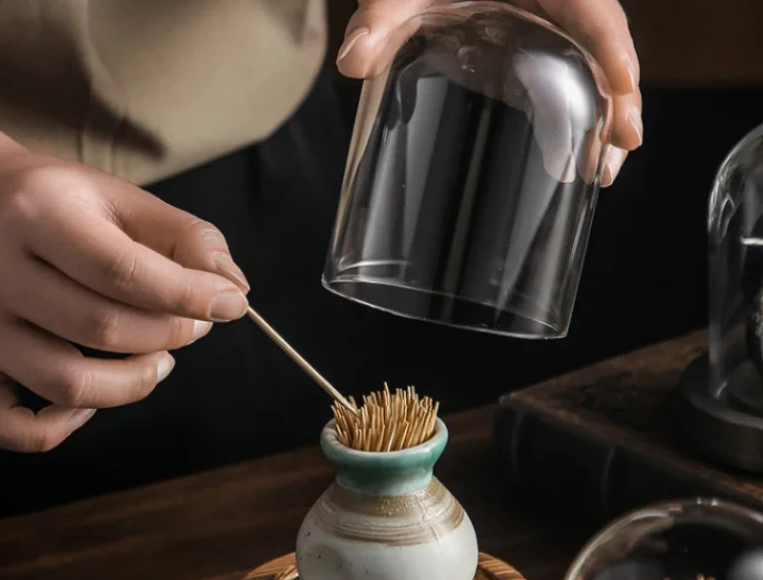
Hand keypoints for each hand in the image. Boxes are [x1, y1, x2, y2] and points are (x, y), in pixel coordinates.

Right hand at [0, 147, 248, 452]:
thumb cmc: (57, 204)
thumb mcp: (119, 198)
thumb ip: (186, 237)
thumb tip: (234, 289)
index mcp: (37, 215)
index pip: (125, 271)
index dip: (191, 296)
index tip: (231, 304)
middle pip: (104, 329)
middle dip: (171, 333)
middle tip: (193, 325)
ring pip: (68, 383)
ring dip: (134, 382)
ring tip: (159, 357)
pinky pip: (11, 427)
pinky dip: (62, 428)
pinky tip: (94, 400)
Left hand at [337, 0, 641, 185]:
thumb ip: (380, 18)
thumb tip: (352, 63)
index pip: (591, 10)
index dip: (611, 47)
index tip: (623, 88)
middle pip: (604, 42)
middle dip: (619, 95)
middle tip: (620, 150)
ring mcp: (549, 20)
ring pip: (593, 61)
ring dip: (606, 111)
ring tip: (603, 168)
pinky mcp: (536, 41)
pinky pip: (571, 69)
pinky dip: (580, 106)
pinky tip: (574, 146)